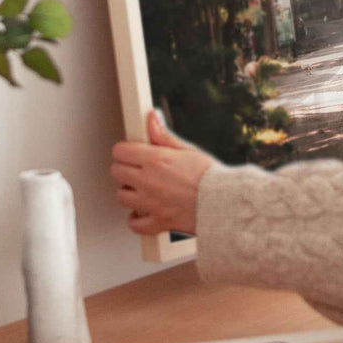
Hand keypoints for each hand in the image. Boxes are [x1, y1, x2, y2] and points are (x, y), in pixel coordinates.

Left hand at [110, 109, 213, 235]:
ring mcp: (150, 203)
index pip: (120, 151)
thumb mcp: (187, 150)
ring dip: (129, 192)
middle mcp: (148, 181)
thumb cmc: (210, 176)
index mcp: (156, 160)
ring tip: (143, 189)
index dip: (125, 150)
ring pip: (121, 197)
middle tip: (137, 169)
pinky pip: (134, 224)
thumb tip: (152, 117)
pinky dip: (137, 219)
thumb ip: (164, 135)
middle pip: (116, 172)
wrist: (225, 203)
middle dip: (125, 169)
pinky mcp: (157, 222)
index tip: (131, 152)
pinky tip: (145, 211)